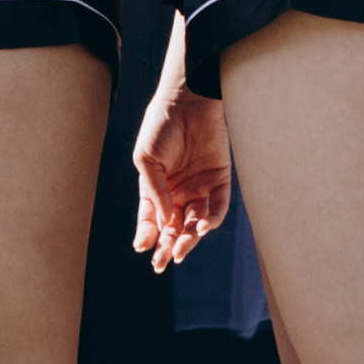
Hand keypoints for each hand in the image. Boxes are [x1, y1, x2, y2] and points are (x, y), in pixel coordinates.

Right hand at [131, 59, 234, 268]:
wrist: (187, 100)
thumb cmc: (160, 126)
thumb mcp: (147, 159)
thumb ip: (154, 190)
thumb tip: (164, 221)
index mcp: (156, 187)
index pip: (152, 219)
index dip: (147, 235)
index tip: (143, 249)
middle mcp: (178, 191)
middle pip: (174, 226)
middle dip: (168, 246)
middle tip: (162, 263)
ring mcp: (199, 186)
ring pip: (196, 222)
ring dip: (189, 238)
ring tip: (181, 249)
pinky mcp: (220, 179)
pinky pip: (218, 206)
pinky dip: (212, 219)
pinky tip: (202, 228)